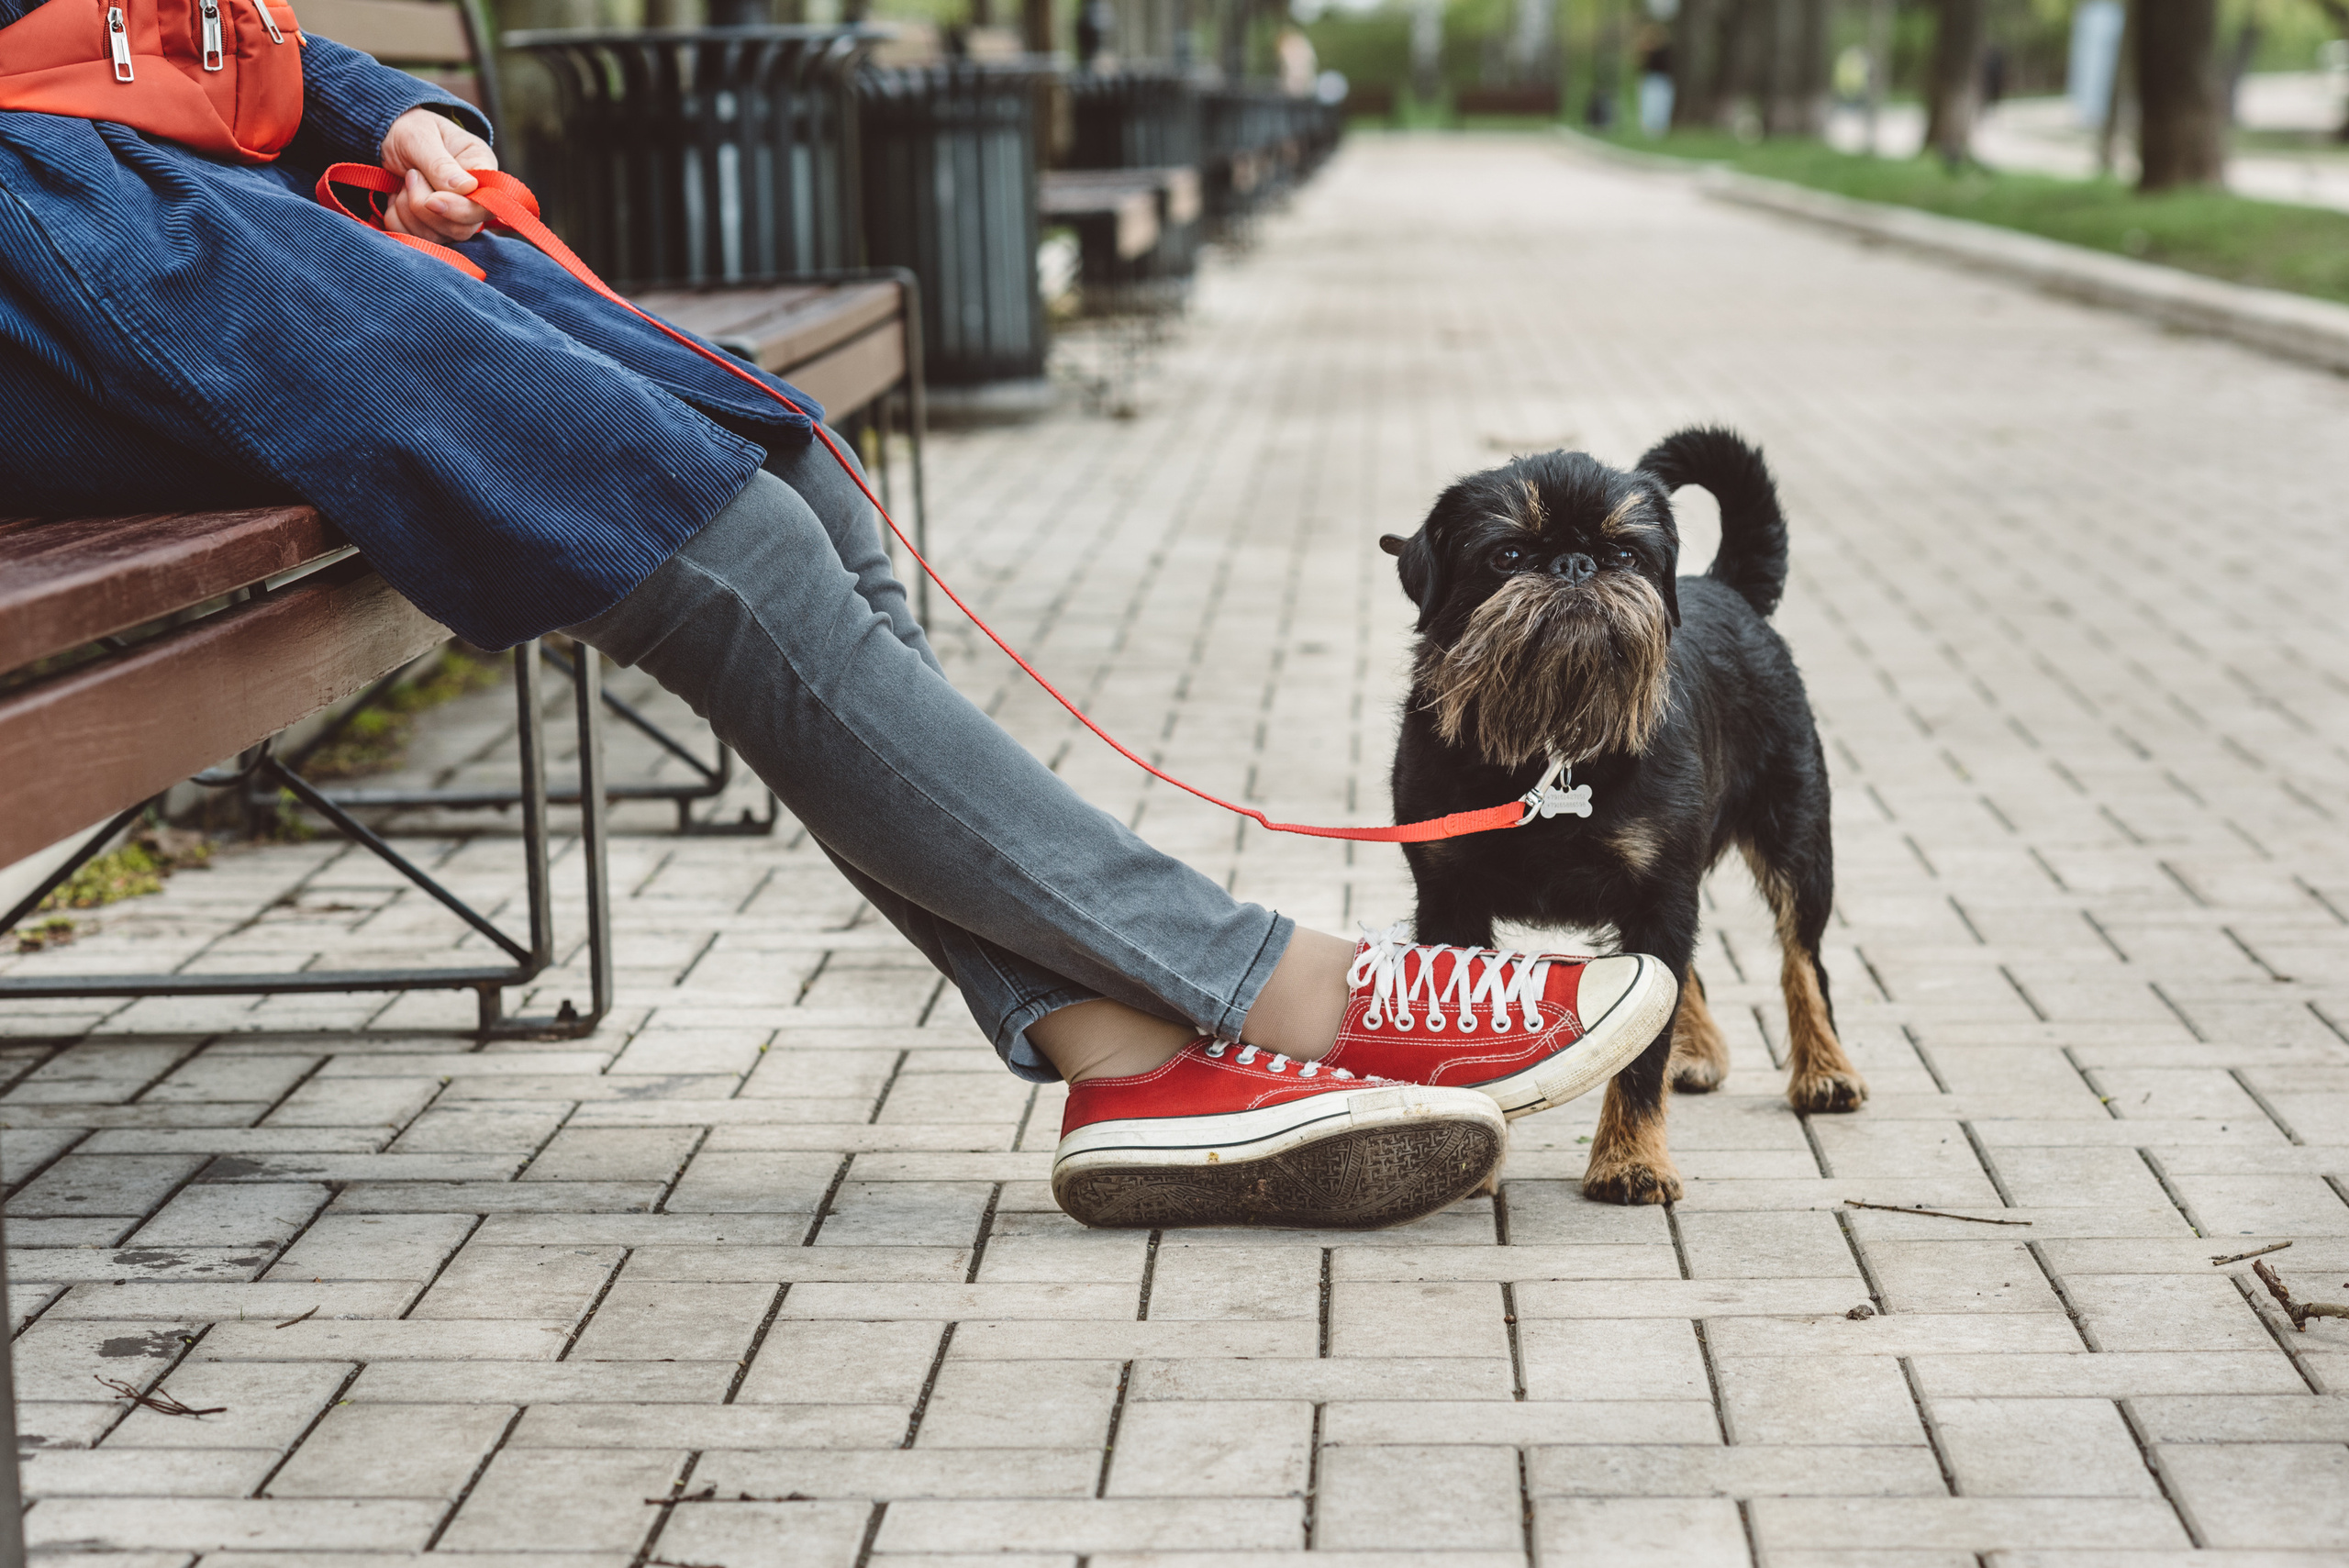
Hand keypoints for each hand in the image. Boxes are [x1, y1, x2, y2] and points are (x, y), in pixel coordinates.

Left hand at [379, 108, 497, 242]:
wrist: (385, 137)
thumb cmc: (408, 130)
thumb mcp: (420, 137)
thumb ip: (440, 163)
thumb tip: (467, 187)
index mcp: (481, 168)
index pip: (487, 204)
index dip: (461, 209)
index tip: (432, 200)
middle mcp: (473, 197)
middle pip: (463, 228)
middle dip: (426, 208)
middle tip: (410, 176)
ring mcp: (453, 216)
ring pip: (439, 236)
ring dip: (409, 211)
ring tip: (404, 182)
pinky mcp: (432, 226)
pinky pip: (417, 238)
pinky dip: (398, 220)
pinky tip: (397, 198)